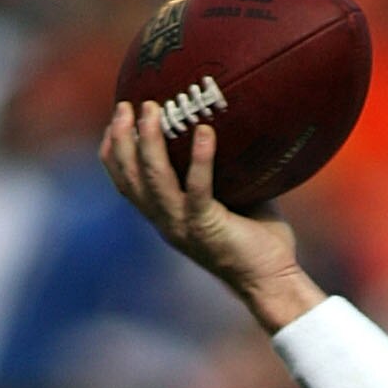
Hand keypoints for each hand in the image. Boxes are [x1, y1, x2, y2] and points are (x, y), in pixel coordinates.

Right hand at [100, 103, 317, 329]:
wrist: (273, 281)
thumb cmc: (259, 240)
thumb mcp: (233, 196)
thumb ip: (224, 168)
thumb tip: (236, 122)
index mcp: (166, 216)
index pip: (126, 183)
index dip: (114, 152)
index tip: (116, 119)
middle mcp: (167, 222)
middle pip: (130, 178)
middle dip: (122, 139)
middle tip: (127, 106)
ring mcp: (183, 226)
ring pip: (154, 180)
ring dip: (149, 142)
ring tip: (153, 110)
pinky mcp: (206, 228)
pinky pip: (197, 189)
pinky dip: (200, 160)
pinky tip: (205, 132)